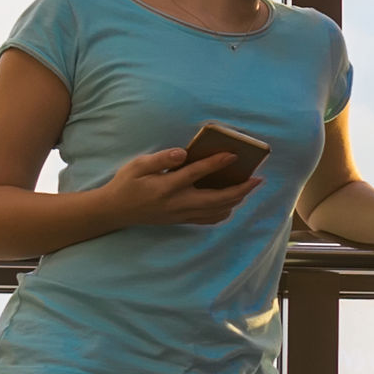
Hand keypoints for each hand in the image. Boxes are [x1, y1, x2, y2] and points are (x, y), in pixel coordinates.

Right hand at [102, 146, 259, 228]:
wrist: (115, 211)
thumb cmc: (126, 184)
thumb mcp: (137, 166)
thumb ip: (160, 158)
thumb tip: (183, 153)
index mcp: (166, 186)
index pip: (197, 173)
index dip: (216, 163)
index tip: (233, 155)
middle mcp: (177, 203)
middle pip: (216, 199)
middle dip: (240, 190)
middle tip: (257, 180)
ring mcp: (181, 215)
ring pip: (215, 212)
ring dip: (235, 201)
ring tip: (248, 189)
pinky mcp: (181, 221)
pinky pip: (208, 220)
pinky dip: (223, 213)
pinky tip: (231, 204)